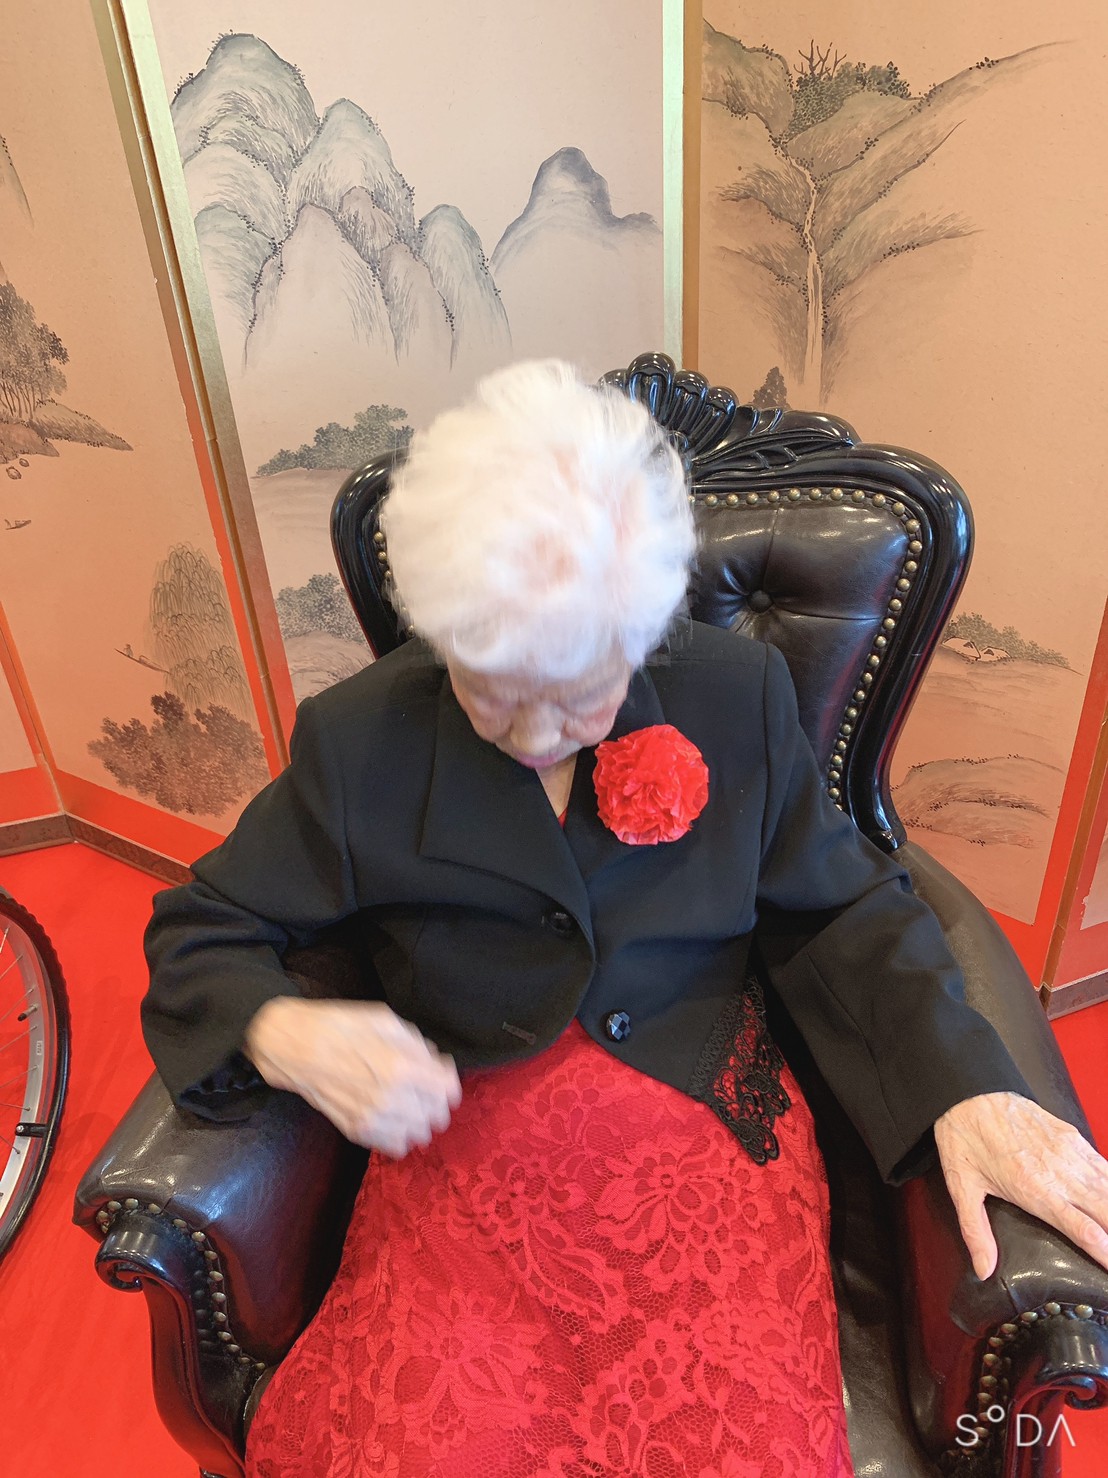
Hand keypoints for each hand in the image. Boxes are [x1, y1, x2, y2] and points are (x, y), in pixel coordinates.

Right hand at [244, 997, 461, 1156]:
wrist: (294, 1047)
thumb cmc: (339, 1026)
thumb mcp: (385, 1020)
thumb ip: (417, 1044)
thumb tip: (437, 1064)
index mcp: (402, 1067)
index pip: (449, 1091)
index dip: (447, 1080)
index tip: (438, 1073)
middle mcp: (391, 1099)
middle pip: (438, 1116)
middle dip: (435, 1099)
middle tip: (422, 1086)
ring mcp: (373, 1119)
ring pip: (419, 1134)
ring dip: (419, 1118)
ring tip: (406, 1102)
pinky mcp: (356, 1131)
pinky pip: (394, 1146)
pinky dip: (399, 1134)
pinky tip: (392, 1117)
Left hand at [934, 1091, 1107, 1278]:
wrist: (969, 1091)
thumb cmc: (965, 1138)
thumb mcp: (962, 1187)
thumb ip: (975, 1231)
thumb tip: (984, 1270)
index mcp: (1035, 1190)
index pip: (1085, 1231)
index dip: (1107, 1254)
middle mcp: (1060, 1173)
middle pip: (1107, 1211)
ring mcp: (1069, 1152)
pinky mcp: (1071, 1136)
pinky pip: (1103, 1164)